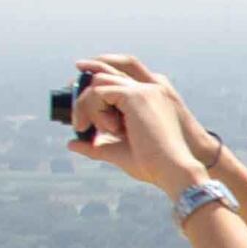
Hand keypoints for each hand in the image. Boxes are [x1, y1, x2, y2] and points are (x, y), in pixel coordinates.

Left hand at [65, 58, 211, 195]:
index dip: (93, 91)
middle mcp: (148, 90)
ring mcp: (144, 90)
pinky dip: (94, 109)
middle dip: (84, 96)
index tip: (81, 113)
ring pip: (98, 82)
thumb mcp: (120, 150)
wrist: (174, 171)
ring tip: (91, 128)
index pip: (113, 81)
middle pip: (102, 76)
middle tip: (79, 124)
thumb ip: (97, 145)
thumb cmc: (154, 165)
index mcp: (149, 100)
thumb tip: (71, 144)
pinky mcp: (136, 95)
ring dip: (87, 104)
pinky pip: (99, 91)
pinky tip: (108, 129)